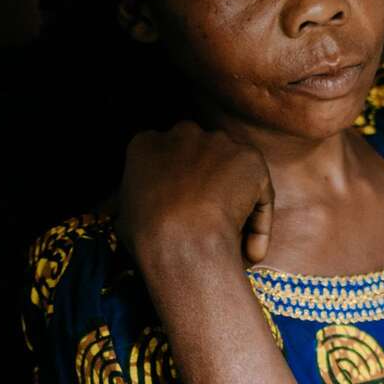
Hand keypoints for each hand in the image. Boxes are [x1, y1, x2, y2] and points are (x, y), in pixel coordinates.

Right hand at [118, 122, 275, 268]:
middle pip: (202, 152)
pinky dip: (259, 219)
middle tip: (213, 215)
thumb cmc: (147, 234)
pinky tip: (253, 250)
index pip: (166, 154)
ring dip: (237, 197)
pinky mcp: (251, 157)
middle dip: (210, 177)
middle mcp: (184, 133)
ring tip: (237, 239)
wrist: (182, 238)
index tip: (185, 204)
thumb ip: (137, 200)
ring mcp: (220, 142)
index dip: (179, 180)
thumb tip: (146, 211)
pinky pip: (260, 191)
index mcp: (147, 142)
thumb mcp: (123, 213)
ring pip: (233, 170)